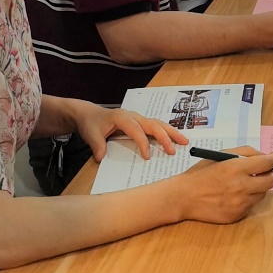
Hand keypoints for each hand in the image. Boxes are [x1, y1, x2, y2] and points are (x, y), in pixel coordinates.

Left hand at [66, 102, 186, 160]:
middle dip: (165, 137)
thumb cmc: (92, 123)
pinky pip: (155, 126)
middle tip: (173, 150)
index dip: (143, 143)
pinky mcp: (140, 122)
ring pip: (158, 123)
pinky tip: (175, 138)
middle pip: (153, 124)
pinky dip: (166, 132)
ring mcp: (138, 118)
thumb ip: (97, 145)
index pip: (136, 130)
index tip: (147, 156)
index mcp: (122, 117)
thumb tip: (101, 157)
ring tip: (183, 141)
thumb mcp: (91, 134)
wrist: (89, 114)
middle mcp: (133, 116)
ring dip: (171, 132)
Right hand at [174, 147, 272, 223]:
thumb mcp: (220, 156)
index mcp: (236, 168)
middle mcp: (241, 186)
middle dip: (269, 174)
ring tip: (242, 184)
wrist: (183, 198)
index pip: (267, 163)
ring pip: (262, 194)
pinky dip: (247, 199)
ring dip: (257, 187)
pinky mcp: (237, 215)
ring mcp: (240, 203)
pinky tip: (233, 196)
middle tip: (261, 172)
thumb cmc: (201, 174)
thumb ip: (244, 153)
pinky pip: (251, 205)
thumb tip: (264, 156)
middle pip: (270, 180)